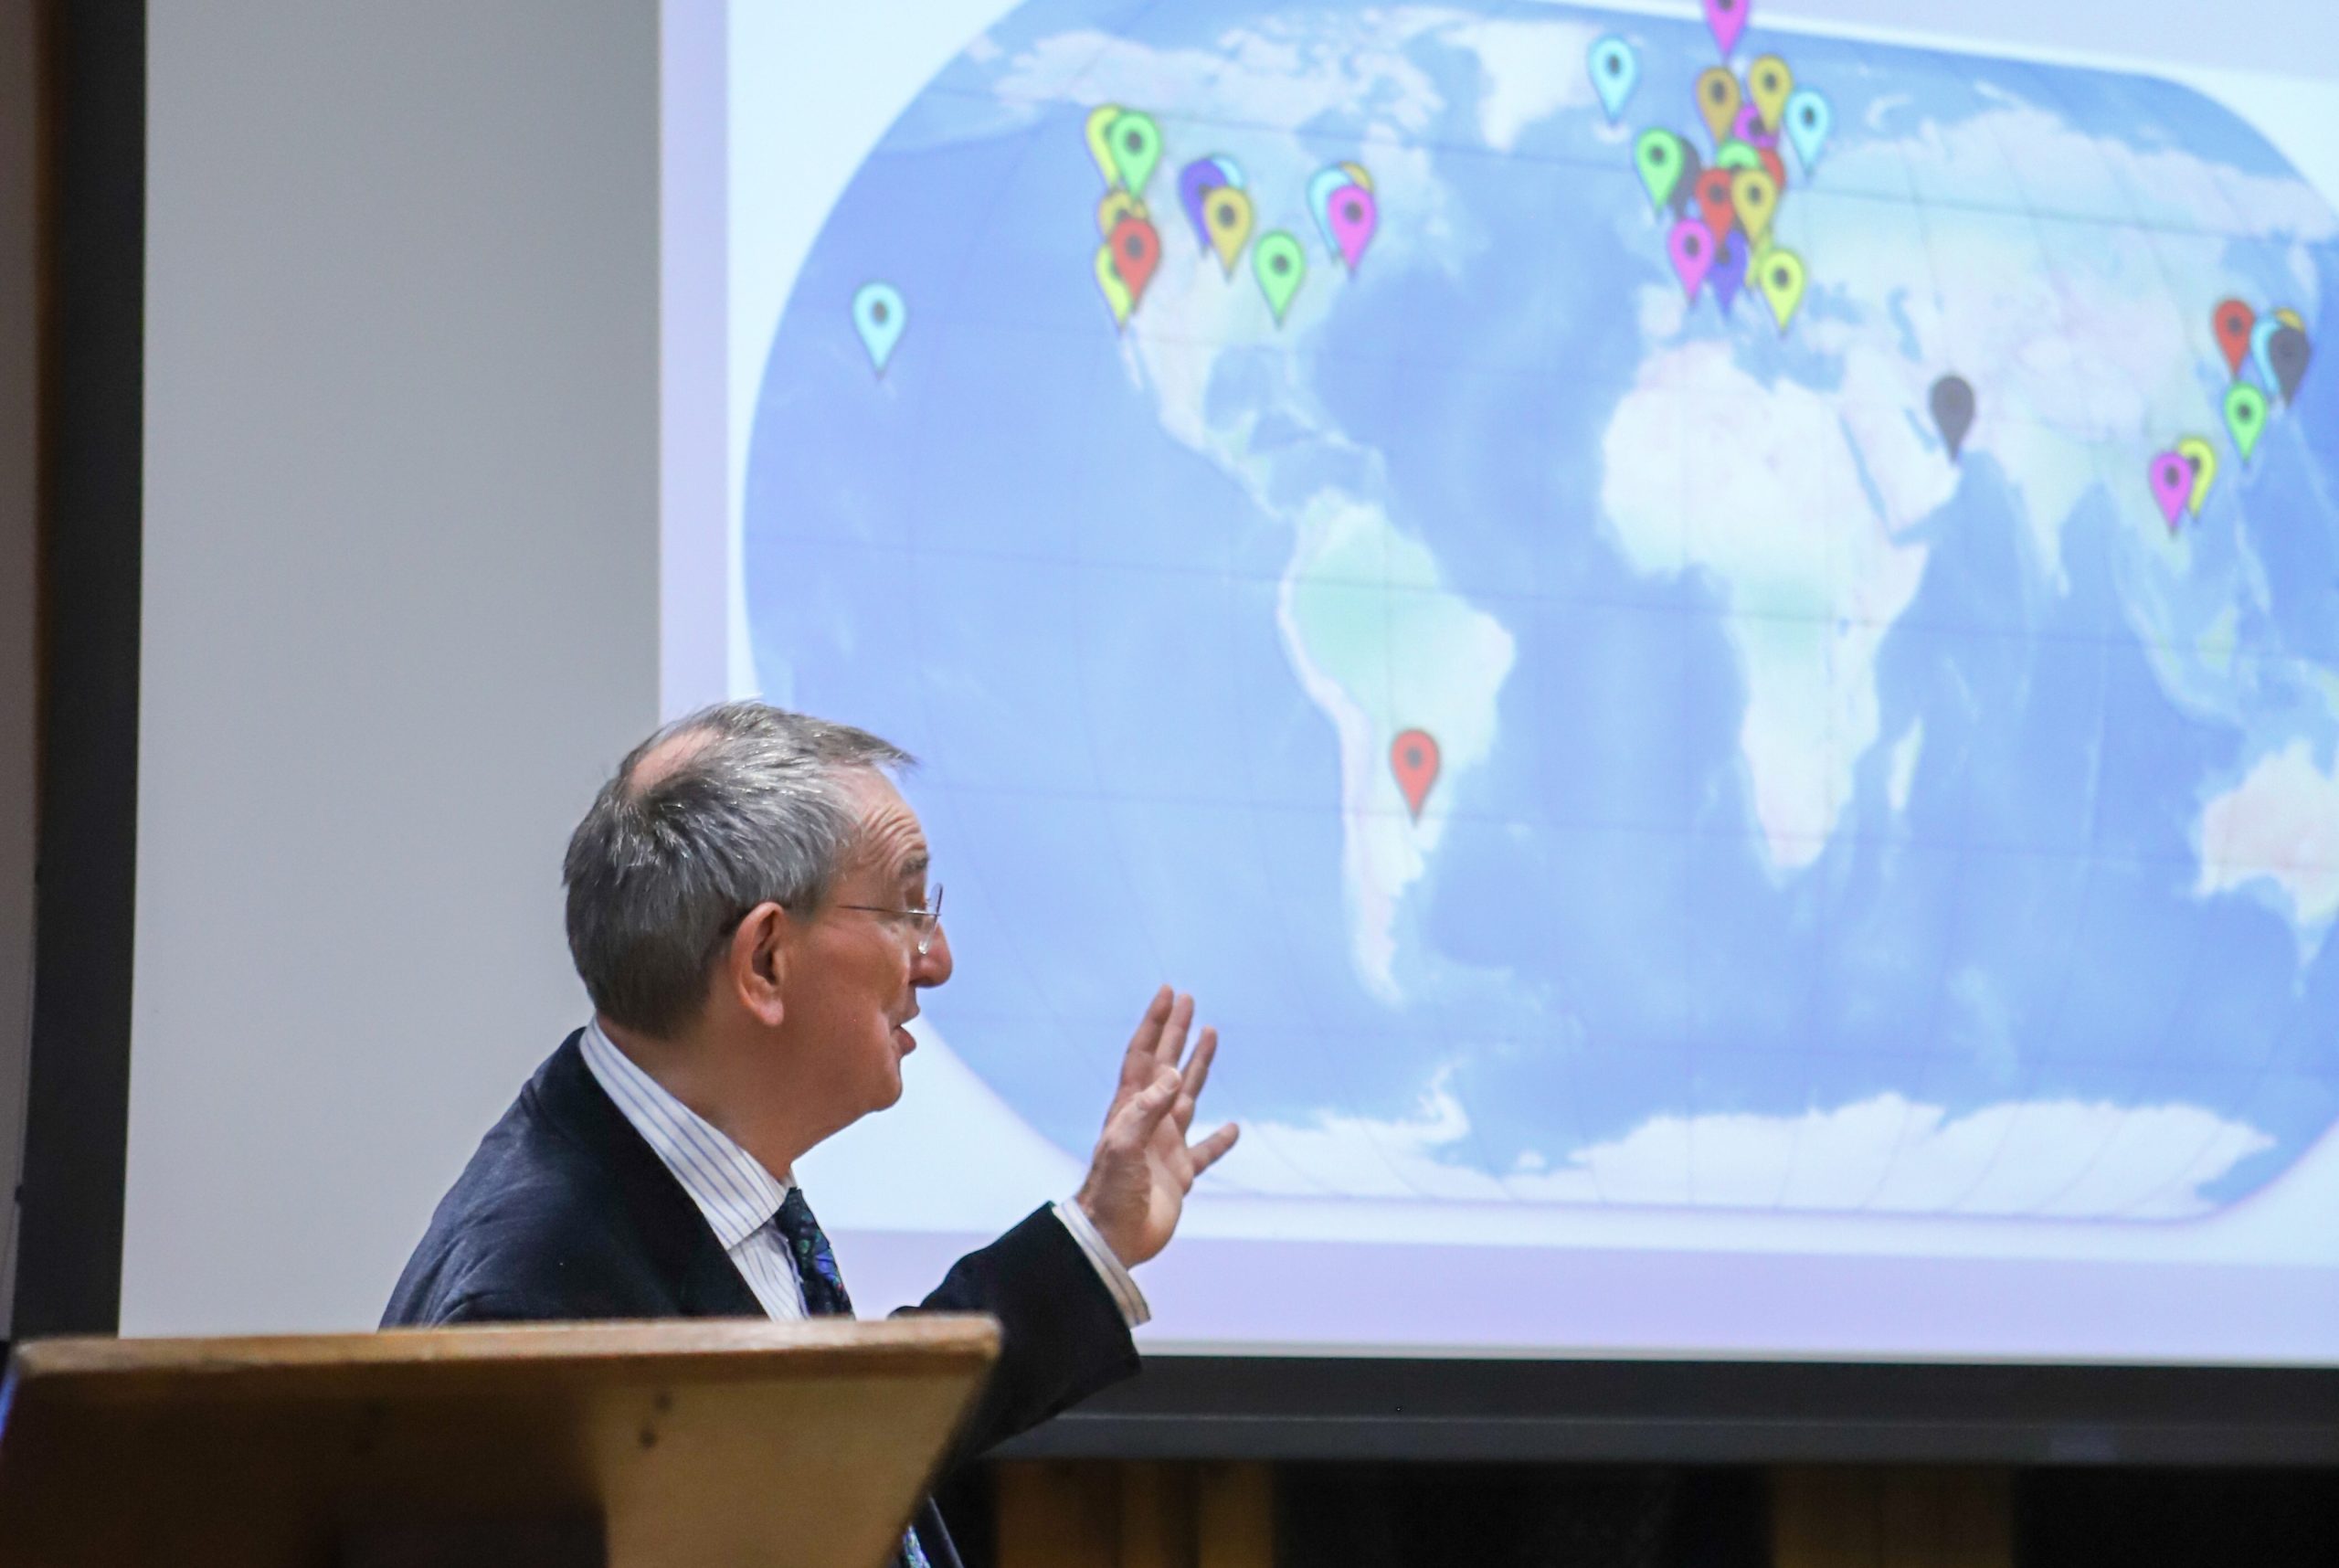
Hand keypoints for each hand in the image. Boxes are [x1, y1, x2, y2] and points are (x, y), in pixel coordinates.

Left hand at [1073, 987, 1238, 1268]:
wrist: (1111, 1240)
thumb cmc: (1110, 1193)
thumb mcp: (1124, 1147)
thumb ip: (1147, 1110)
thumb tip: (1173, 1073)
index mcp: (1130, 1109)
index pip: (1144, 1057)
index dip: (1156, 1024)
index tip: (1169, 993)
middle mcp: (1148, 1121)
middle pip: (1166, 1066)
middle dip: (1177, 1033)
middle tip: (1190, 1001)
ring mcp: (1163, 1146)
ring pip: (1186, 1097)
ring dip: (1198, 1066)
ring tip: (1210, 1036)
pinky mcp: (1178, 1174)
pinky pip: (1203, 1152)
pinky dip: (1219, 1140)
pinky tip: (1233, 1128)